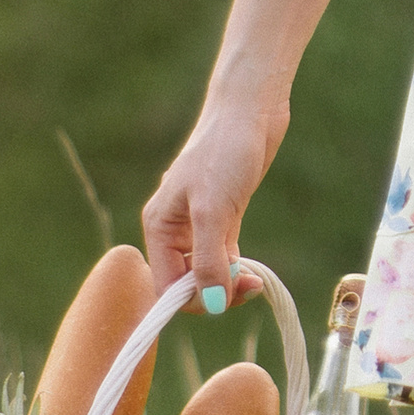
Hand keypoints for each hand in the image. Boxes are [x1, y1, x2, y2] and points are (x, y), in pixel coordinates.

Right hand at [142, 86, 286, 312]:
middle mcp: (174, 228)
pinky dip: (237, 268)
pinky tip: (253, 270)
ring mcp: (200, 223)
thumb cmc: (225, 151)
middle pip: (186, 281)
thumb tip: (210, 303)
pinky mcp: (224, 216)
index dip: (194, 300)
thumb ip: (209, 259)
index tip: (225, 299)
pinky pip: (223, 255)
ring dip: (229, 282)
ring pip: (207, 270)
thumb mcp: (214, 210)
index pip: (166, 284)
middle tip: (248, 286)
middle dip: (214, 292)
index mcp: (159, 226)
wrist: (251, 111)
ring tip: (254, 279)